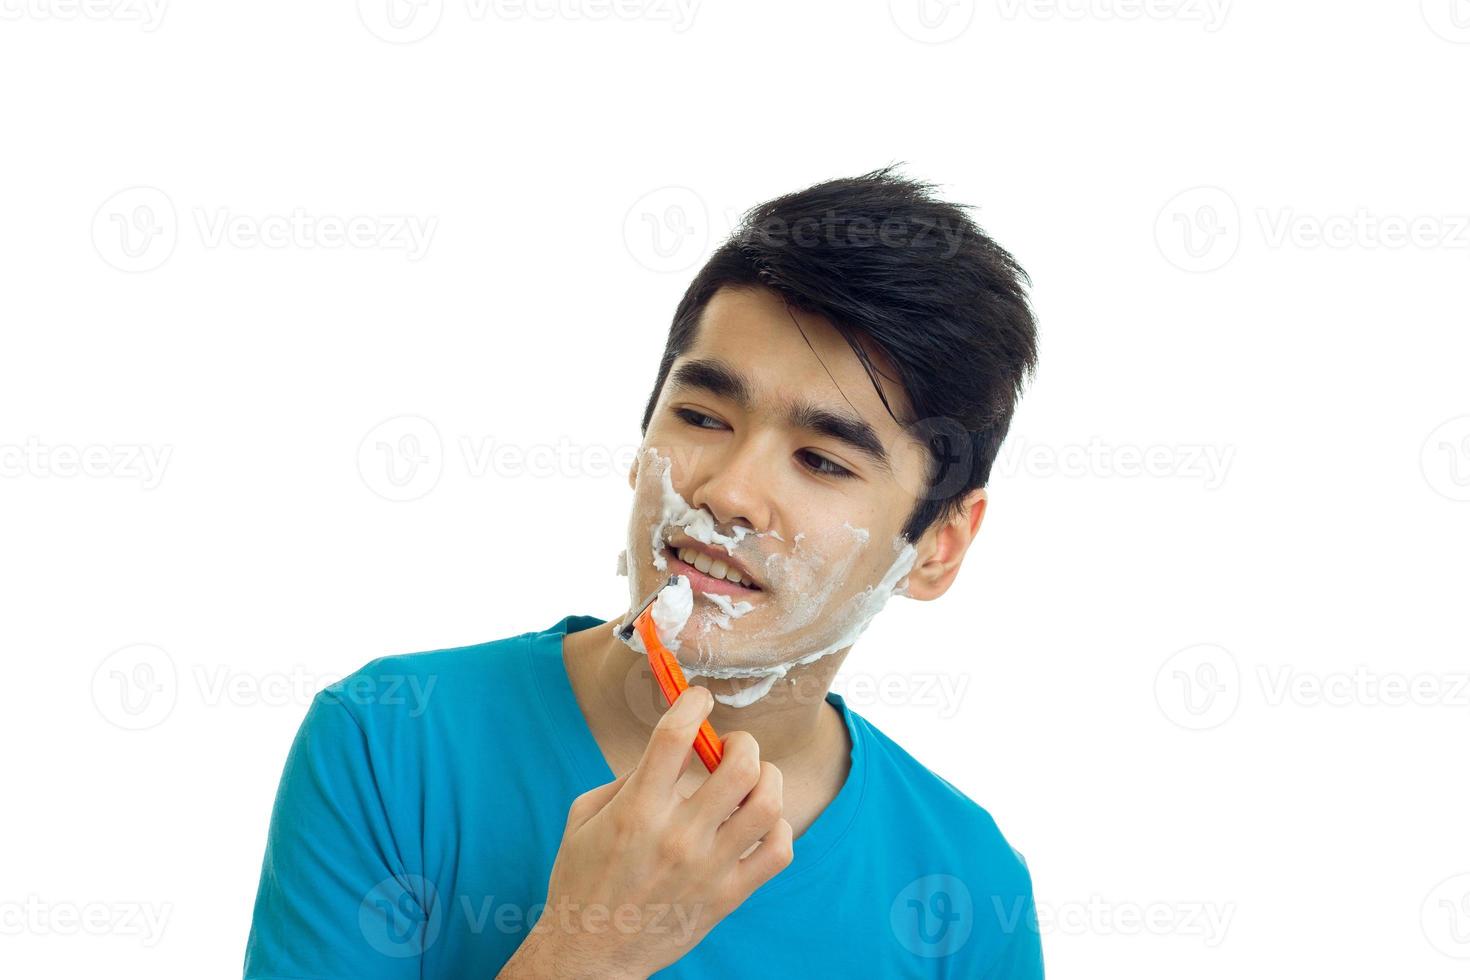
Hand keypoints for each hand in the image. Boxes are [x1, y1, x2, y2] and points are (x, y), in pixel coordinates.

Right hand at [503, 686, 792, 978]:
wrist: (590, 953)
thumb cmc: (582, 880)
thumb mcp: (585, 817)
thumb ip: (627, 778)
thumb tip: (672, 753)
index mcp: (636, 810)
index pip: (675, 736)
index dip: (692, 702)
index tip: (698, 696)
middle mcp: (677, 836)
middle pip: (738, 765)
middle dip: (741, 742)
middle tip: (730, 747)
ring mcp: (708, 868)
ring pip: (766, 805)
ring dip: (766, 779)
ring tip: (752, 781)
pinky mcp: (728, 896)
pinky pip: (778, 851)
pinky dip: (778, 827)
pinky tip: (758, 824)